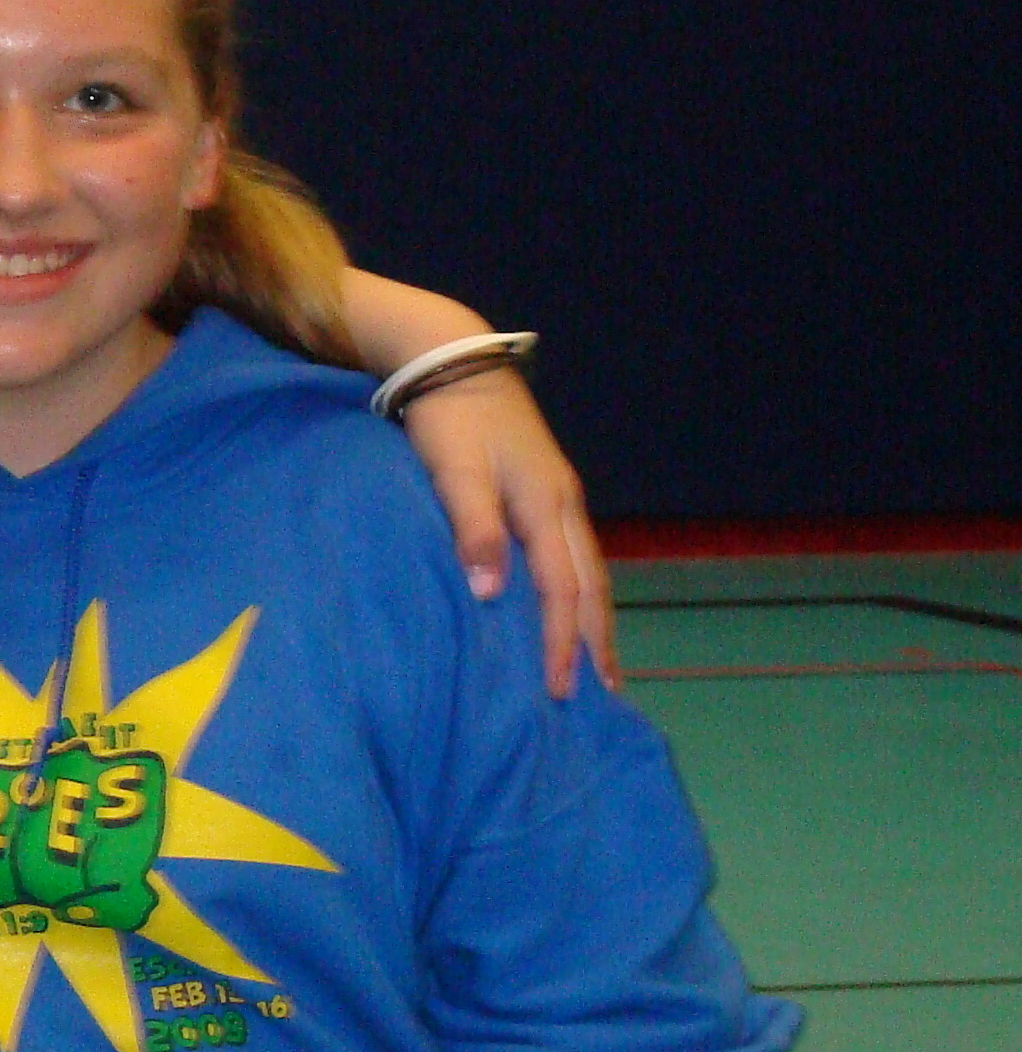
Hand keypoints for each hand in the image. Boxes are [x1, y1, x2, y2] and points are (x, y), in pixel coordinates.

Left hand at [401, 368, 616, 695]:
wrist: (452, 358)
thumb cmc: (449, 418)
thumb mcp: (455, 473)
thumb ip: (473, 530)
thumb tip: (491, 594)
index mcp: (545, 505)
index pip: (562, 591)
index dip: (561, 643)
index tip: (560, 689)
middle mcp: (563, 505)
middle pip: (591, 586)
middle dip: (596, 641)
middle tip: (603, 693)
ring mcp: (559, 496)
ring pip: (587, 570)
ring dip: (593, 620)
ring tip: (598, 664)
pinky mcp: (546, 490)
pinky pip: (573, 555)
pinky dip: (579, 591)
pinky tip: (571, 609)